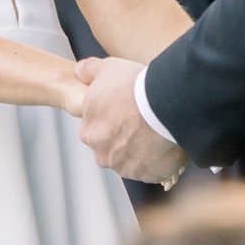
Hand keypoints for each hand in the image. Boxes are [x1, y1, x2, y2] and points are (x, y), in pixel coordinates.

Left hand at [76, 55, 187, 185]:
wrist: (165, 104)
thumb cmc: (134, 86)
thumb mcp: (108, 68)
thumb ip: (89, 70)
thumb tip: (79, 70)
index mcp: (89, 132)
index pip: (97, 128)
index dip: (112, 118)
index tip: (127, 109)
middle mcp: (103, 154)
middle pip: (112, 148)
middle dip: (124, 138)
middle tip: (142, 120)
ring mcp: (125, 168)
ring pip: (131, 160)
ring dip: (141, 151)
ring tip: (157, 131)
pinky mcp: (147, 176)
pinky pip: (151, 170)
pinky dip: (157, 160)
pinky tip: (165, 143)